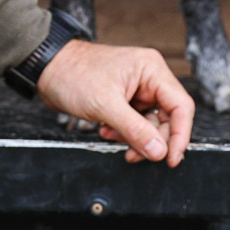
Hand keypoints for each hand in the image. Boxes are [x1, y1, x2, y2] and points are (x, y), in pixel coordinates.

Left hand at [36, 40, 194, 166]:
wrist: (49, 69)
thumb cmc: (74, 75)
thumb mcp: (105, 105)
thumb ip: (135, 130)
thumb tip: (160, 151)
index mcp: (151, 70)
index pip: (181, 106)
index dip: (180, 135)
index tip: (172, 159)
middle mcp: (149, 78)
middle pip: (168, 118)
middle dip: (152, 140)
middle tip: (135, 155)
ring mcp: (137, 89)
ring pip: (151, 124)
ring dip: (134, 138)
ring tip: (110, 136)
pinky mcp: (125, 99)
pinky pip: (136, 124)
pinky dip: (124, 133)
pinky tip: (105, 130)